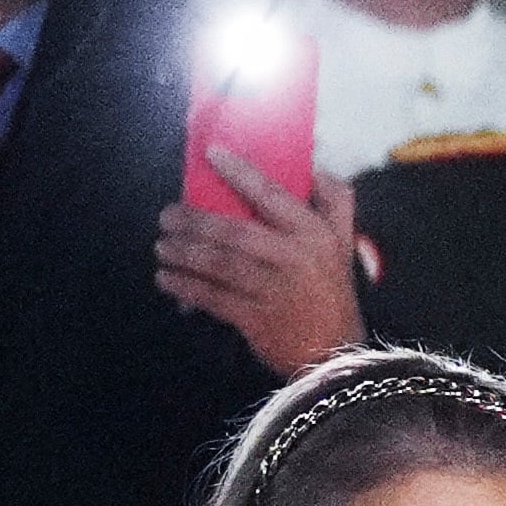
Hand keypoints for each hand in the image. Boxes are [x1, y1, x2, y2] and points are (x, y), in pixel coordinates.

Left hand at [155, 152, 362, 376]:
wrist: (334, 351)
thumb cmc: (331, 290)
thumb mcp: (344, 241)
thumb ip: (335, 202)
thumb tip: (315, 167)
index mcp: (313, 233)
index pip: (272, 195)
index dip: (240, 173)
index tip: (211, 153)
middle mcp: (293, 257)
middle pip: (234, 231)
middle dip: (194, 221)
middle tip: (166, 216)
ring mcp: (272, 289)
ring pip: (219, 264)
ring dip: (184, 253)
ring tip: (162, 246)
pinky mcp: (256, 319)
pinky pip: (213, 297)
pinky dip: (186, 287)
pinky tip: (167, 279)